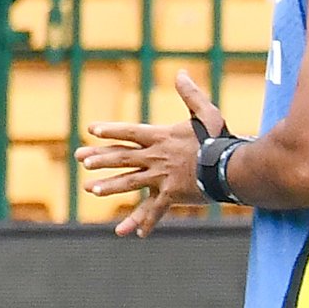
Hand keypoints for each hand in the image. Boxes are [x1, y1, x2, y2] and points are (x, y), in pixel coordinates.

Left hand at [75, 71, 225, 237]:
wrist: (228, 167)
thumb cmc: (219, 139)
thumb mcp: (205, 112)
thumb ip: (191, 94)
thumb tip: (180, 73)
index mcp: (162, 137)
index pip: (130, 132)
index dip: (111, 130)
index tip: (91, 129)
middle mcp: (156, 157)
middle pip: (122, 157)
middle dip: (99, 158)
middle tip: (80, 160)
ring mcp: (161, 177)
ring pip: (130, 182)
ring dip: (109, 186)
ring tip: (91, 189)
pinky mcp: (170, 195)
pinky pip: (154, 210)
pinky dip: (144, 221)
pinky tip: (131, 234)